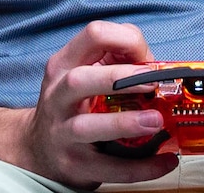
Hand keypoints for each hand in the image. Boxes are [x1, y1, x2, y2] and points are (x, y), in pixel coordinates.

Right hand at [20, 20, 173, 188]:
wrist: (38, 148)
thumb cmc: (72, 104)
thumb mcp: (84, 73)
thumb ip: (117, 61)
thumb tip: (159, 67)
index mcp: (64, 64)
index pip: (93, 36)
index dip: (124, 41)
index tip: (148, 59)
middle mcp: (57, 96)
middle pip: (79, 80)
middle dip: (118, 79)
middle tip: (152, 82)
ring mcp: (62, 132)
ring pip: (87, 127)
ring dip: (125, 123)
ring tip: (156, 122)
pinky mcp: (73, 165)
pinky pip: (108, 168)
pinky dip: (140, 167)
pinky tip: (164, 161)